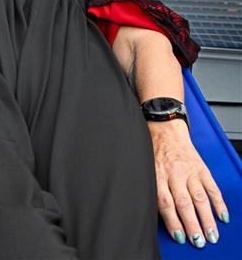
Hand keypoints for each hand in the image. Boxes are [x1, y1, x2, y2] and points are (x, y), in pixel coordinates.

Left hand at [150, 120, 228, 247]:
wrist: (164, 128)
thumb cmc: (152, 150)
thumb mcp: (146, 168)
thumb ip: (153, 188)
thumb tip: (158, 214)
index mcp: (158, 174)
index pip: (165, 202)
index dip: (173, 221)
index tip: (179, 236)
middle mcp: (174, 173)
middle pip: (184, 203)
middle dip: (192, 225)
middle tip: (198, 241)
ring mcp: (190, 171)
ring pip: (200, 198)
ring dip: (207, 219)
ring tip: (211, 234)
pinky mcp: (201, 168)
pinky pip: (212, 187)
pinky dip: (219, 203)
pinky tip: (222, 216)